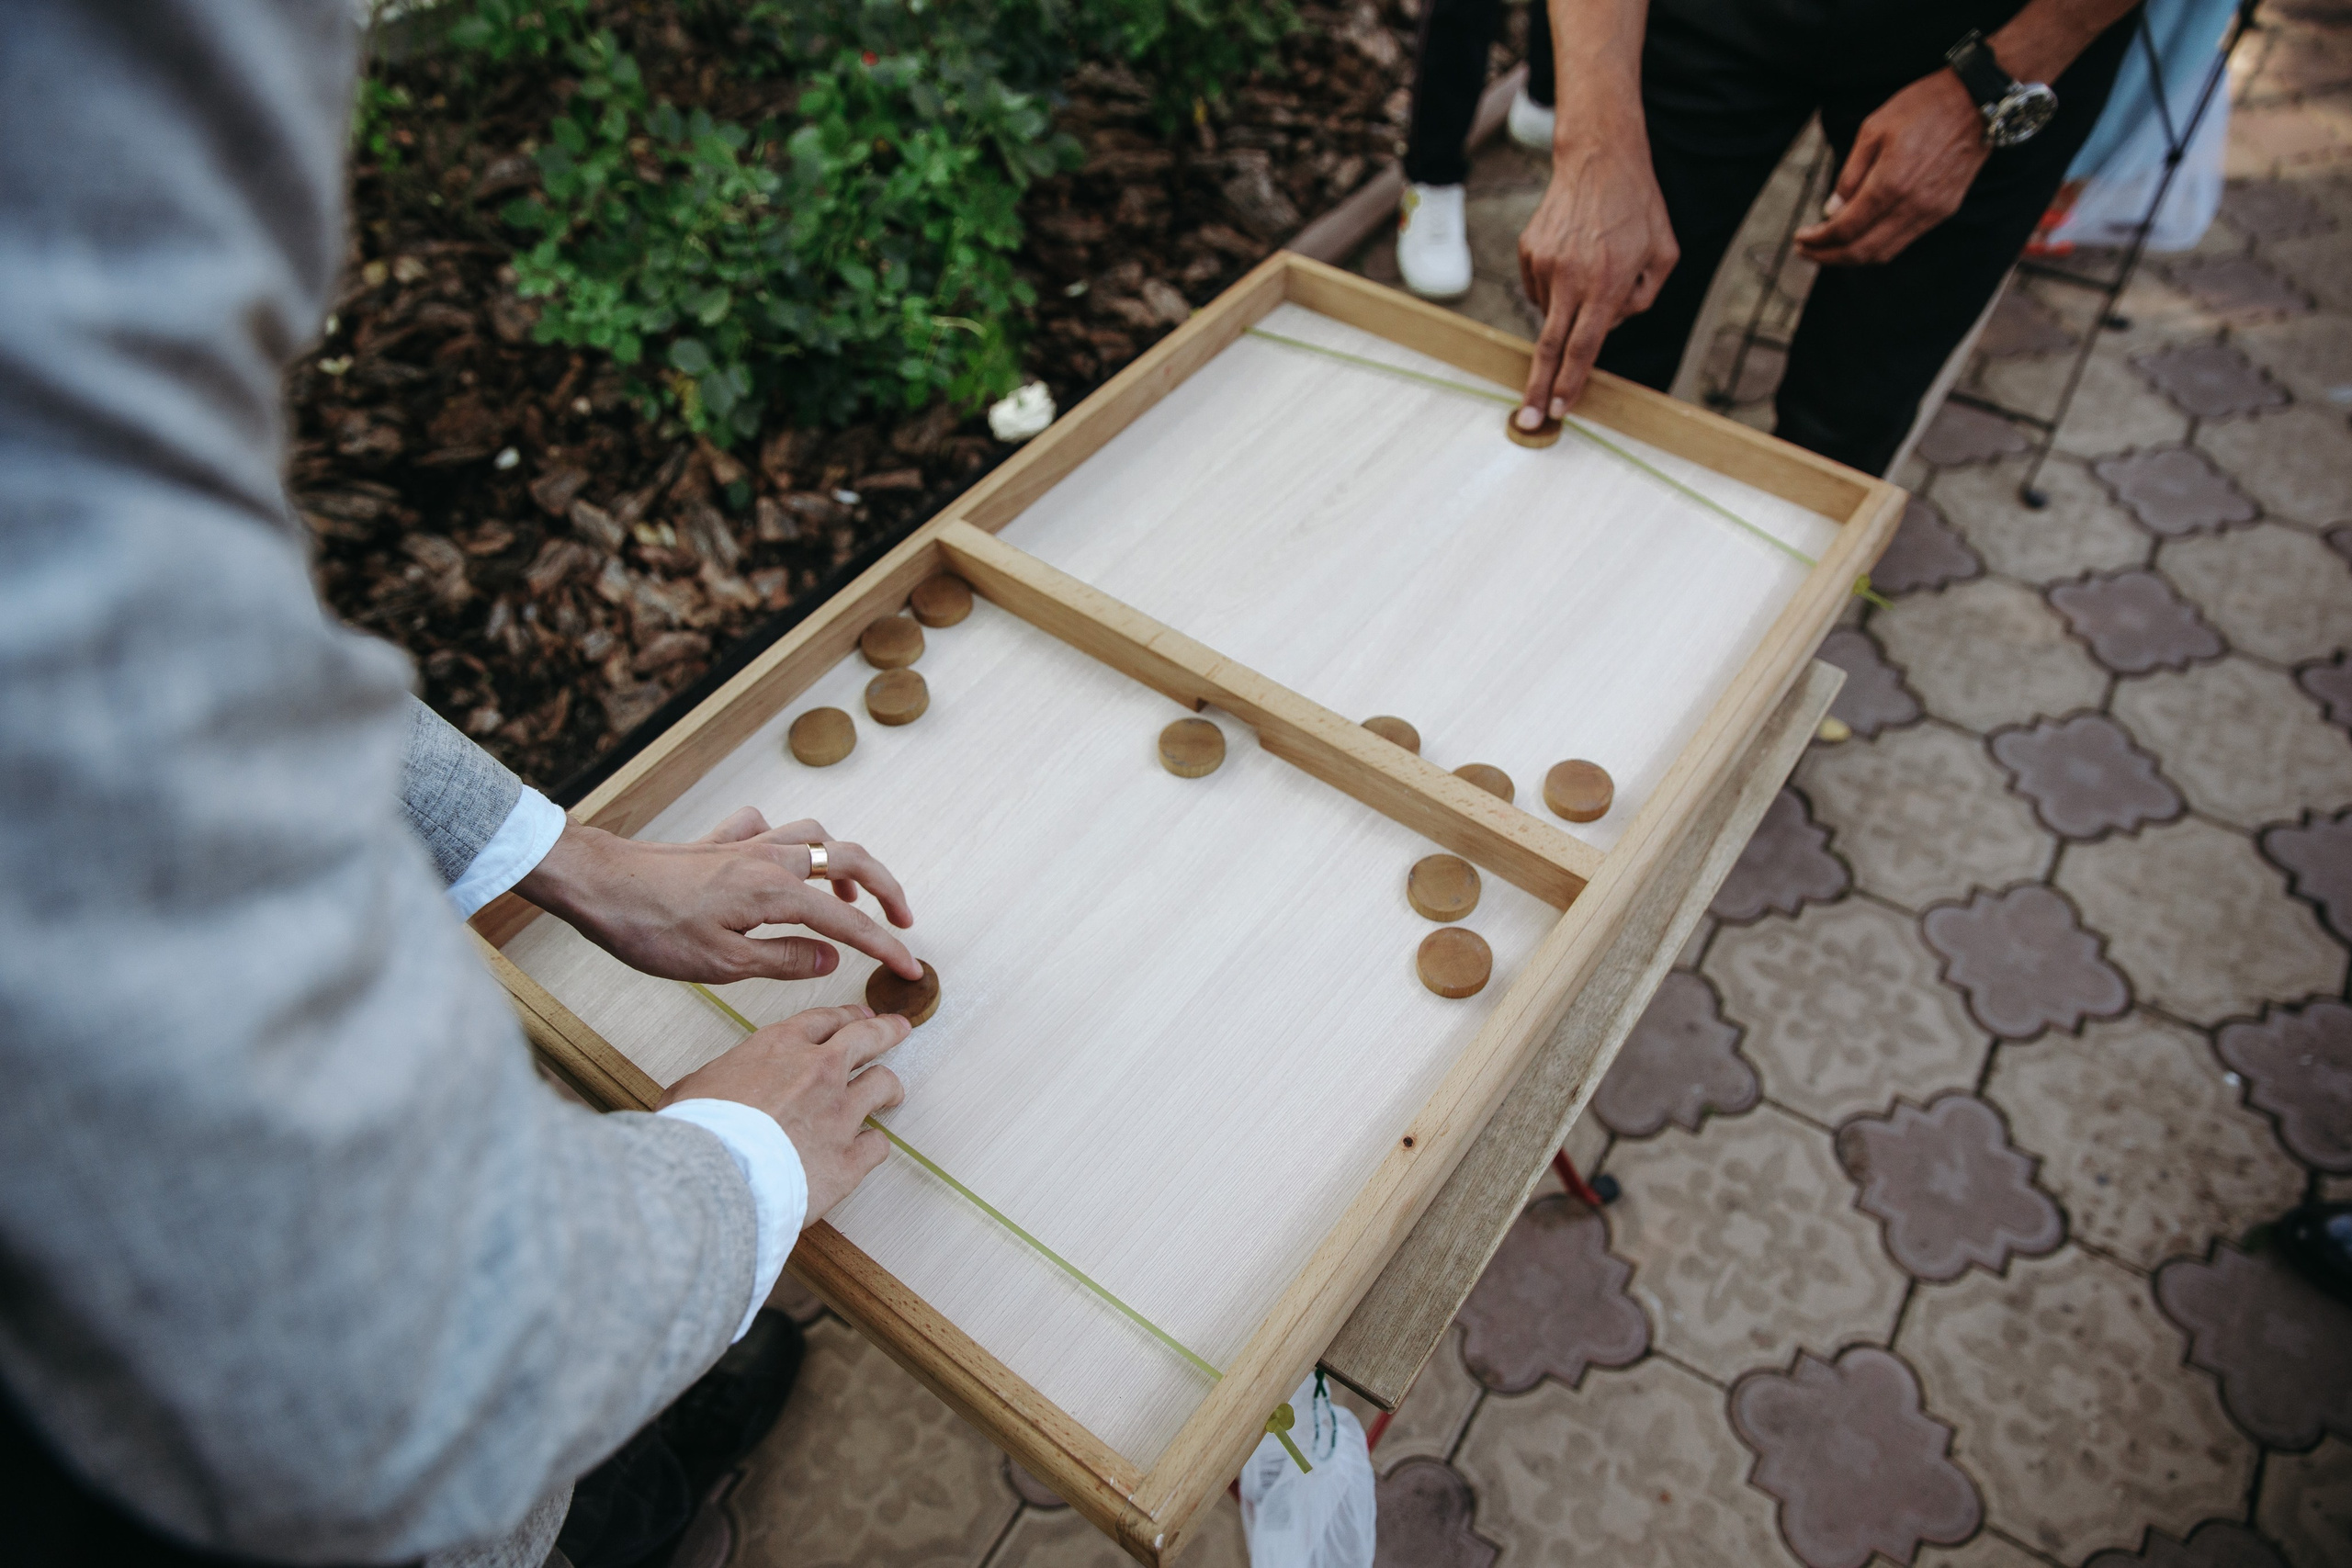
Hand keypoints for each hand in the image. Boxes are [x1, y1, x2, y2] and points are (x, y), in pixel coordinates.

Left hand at [516, 806, 920, 985]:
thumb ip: (785, 960)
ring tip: (851, 891)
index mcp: (777, 893)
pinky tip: (780, 857)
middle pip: (850, 860)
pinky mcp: (718, 842)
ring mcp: (745, 844)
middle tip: (903, 919)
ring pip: (814, 836)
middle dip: (886, 888)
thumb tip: (830, 959)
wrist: (597, 885)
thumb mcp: (723, 964)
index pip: (849, 922)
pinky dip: (785, 839)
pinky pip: (765, 827)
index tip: (911, 970)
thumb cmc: (651, 928)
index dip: (884, 948)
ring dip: (842, 861)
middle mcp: (771, 859)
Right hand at [662, 1004, 908, 1223]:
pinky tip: (867, 1149)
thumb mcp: (693, 1087)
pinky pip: (878, 1144)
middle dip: (887, 1030)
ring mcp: (840, 1114)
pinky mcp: (850, 1159)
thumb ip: (718, 1078)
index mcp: (780, 1047)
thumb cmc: (697, 1131)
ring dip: (889, 1088)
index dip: (847, 1016)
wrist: (715, 1176)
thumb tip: (713, 1089)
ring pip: (883, 1085)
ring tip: (892, 1095)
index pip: (824, 1020)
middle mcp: (819, 1072)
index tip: (860, 1016)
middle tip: (900, 1029)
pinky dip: (873, 1145)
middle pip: (867, 1038)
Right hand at [1515, 120, 1678, 425]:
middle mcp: (1569, 277)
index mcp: (1605, 283)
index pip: (1584, 347)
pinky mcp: (1528, 252)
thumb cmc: (1639, 209)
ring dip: (1569, 309)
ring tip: (1592, 271)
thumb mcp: (1664, 256)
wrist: (1599, 160)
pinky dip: (1557, 288)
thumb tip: (1610, 326)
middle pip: (1550, 347)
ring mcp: (1543, 264)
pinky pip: (1541, 288)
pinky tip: (1574, 260)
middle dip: (1538, 389)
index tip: (1560, 411)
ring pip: (1552, 312)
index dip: (1571, 383)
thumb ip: (1642, 300)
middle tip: (1529, 421)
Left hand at [1795, 70, 1987, 266]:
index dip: (1818, 240)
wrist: (1978, 101)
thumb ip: (1850, 175)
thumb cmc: (1924, 106)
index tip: (1800, 238)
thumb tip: (1832, 210)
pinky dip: (1877, 247)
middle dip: (1828, 257)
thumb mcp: (1873, 130)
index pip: (1845, 229)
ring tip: (1827, 249)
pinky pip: (1904, 241)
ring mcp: (1931, 212)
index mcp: (1890, 184)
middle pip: (1862, 251)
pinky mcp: (1944, 210)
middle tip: (1805, 251)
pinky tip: (1860, 237)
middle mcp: (1912, 206)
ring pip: (1884, 252)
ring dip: (1851, 257)